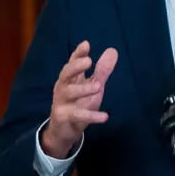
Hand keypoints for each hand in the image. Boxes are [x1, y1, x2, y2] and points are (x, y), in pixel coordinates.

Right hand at [40, 41, 117, 157]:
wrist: (64, 131)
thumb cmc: (79, 104)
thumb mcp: (93, 86)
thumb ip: (102, 71)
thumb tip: (113, 50)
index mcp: (70, 79)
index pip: (72, 62)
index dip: (78, 53)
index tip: (86, 44)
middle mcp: (63, 88)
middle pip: (65, 74)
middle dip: (75, 66)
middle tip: (88, 61)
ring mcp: (61, 102)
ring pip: (69, 93)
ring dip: (83, 89)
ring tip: (99, 86)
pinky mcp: (64, 117)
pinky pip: (77, 115)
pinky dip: (91, 116)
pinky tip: (105, 117)